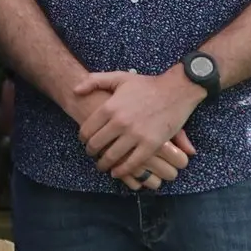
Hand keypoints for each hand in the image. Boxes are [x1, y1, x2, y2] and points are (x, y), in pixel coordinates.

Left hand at [75, 69, 205, 183]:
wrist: (176, 90)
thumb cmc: (146, 84)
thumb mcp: (118, 77)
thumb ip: (94, 81)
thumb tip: (75, 90)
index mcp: (110, 107)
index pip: (87, 129)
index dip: (82, 138)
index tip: (84, 141)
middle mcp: (120, 122)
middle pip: (96, 144)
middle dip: (91, 151)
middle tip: (91, 154)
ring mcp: (135, 135)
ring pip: (112, 156)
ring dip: (103, 164)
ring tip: (102, 165)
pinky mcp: (151, 145)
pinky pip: (132, 163)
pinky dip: (122, 171)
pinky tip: (117, 172)